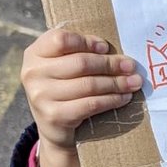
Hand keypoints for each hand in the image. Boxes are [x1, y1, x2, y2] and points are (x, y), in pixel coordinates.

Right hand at [20, 28, 140, 166]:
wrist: (54, 127)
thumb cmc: (64, 88)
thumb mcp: (63, 66)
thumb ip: (79, 53)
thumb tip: (110, 49)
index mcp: (35, 53)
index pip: (60, 39)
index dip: (86, 42)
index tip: (106, 47)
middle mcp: (32, 73)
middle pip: (80, 63)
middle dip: (110, 64)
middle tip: (131, 66)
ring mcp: (40, 96)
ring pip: (88, 85)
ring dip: (116, 83)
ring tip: (134, 82)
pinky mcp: (54, 116)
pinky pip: (90, 104)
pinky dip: (111, 100)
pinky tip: (124, 98)